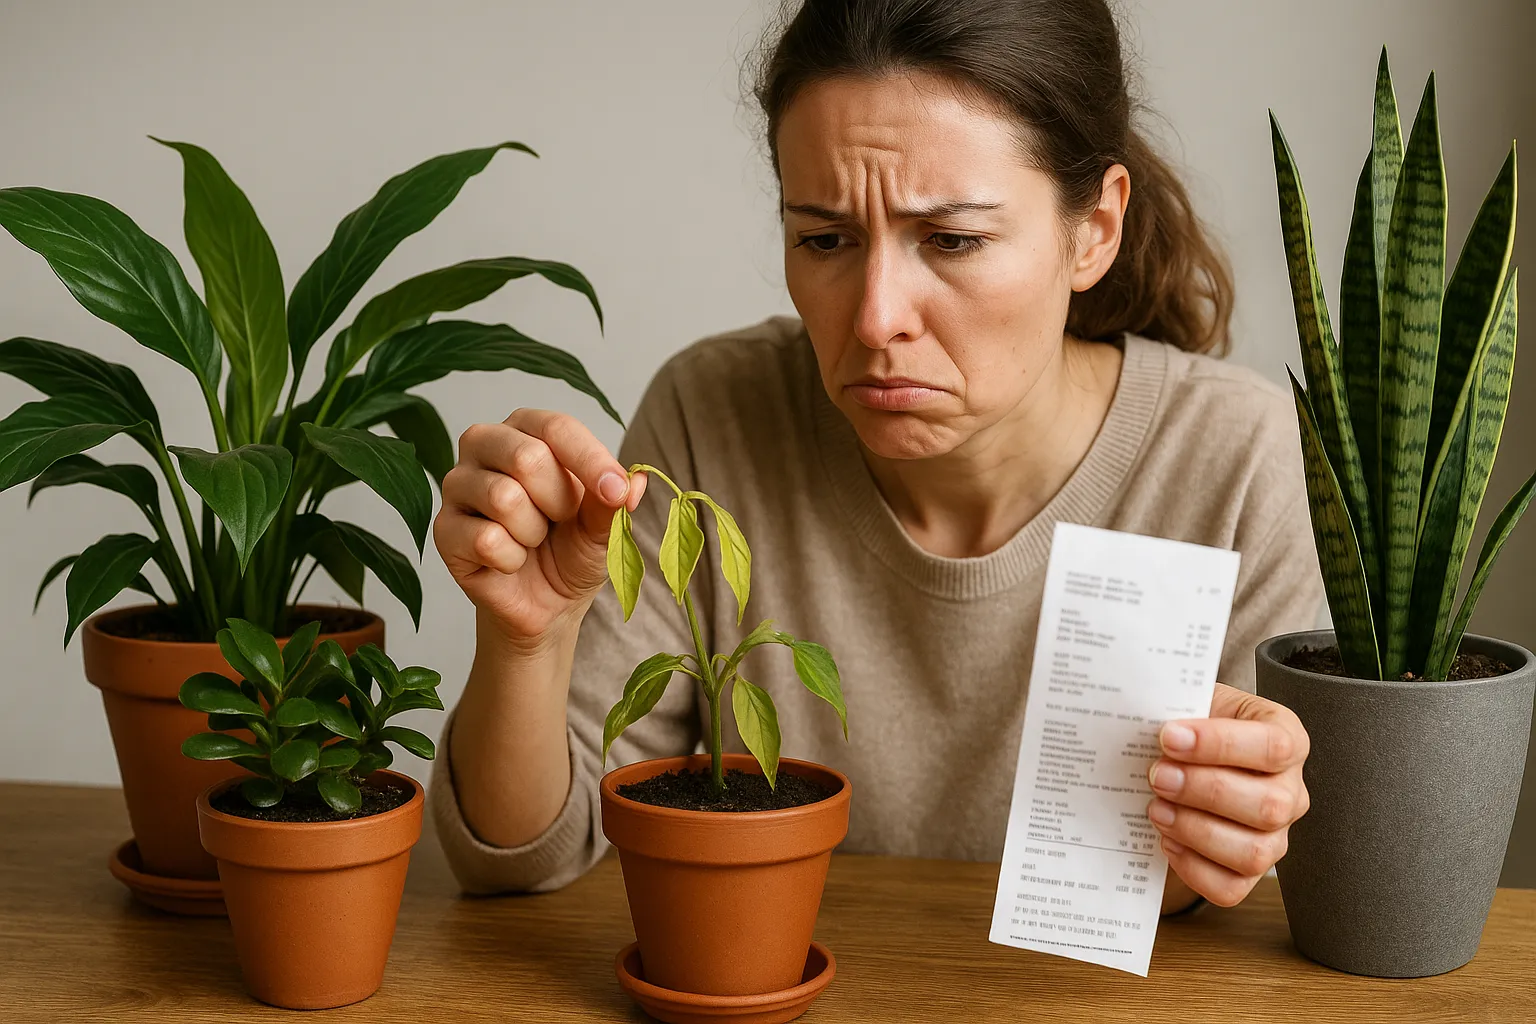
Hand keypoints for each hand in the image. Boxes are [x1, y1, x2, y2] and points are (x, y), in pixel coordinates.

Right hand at [433, 409, 646, 647]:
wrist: (548, 603)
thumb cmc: (573, 549)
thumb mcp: (603, 525)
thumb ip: (613, 502)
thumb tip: (635, 483)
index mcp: (526, 428)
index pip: (557, 428)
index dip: (590, 461)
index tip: (617, 492)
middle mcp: (484, 444)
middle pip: (526, 458)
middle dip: (558, 502)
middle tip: (559, 521)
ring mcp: (457, 484)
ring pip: (503, 498)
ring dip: (533, 532)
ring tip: (532, 540)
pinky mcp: (443, 528)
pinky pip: (486, 539)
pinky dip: (512, 559)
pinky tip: (510, 561)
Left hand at [1147, 683, 1309, 907]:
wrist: (1184, 757)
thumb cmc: (1193, 725)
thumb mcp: (1193, 700)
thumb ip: (1181, 705)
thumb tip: (1143, 714)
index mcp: (1286, 738)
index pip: (1273, 746)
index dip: (1219, 744)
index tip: (1168, 737)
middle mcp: (1291, 792)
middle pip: (1268, 805)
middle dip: (1204, 791)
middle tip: (1158, 776)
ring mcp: (1277, 836)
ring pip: (1254, 852)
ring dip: (1197, 831)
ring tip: (1156, 808)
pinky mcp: (1251, 871)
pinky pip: (1231, 887)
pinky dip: (1193, 867)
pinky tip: (1167, 838)